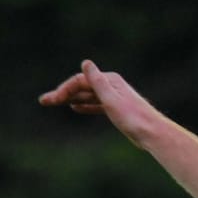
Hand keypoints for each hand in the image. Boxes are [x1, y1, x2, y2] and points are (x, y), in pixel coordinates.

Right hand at [39, 60, 160, 142]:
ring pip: (88, 96)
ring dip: (71, 99)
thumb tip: (86, 63)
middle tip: (44, 101)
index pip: (80, 81)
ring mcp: (114, 97)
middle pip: (82, 87)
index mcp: (110, 80)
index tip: (52, 100)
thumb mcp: (111, 99)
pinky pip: (96, 104)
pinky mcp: (117, 110)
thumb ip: (97, 82)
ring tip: (54, 103)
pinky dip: (85, 105)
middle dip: (63, 94)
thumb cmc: (133, 118)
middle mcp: (111, 86)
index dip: (64, 89)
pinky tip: (75, 108)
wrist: (153, 134)